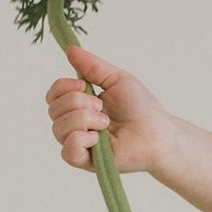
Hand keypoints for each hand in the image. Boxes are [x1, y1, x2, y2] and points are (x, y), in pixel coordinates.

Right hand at [45, 46, 174, 174]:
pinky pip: (67, 152)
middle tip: (102, 106)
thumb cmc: (141, 107)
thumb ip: (92, 66)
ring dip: (84, 119)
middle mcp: (75, 124)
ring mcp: (79, 144)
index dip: (62, 87)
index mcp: (80, 104)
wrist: (159, 131)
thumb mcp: (116, 79)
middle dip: (78, 102)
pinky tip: (98, 138)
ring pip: (58, 129)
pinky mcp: (86, 162)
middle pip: (53, 110)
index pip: (53, 95)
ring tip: (106, 122)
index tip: (83, 85)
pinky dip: (80, 139)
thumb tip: (70, 49)